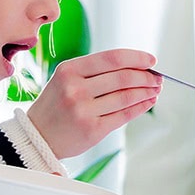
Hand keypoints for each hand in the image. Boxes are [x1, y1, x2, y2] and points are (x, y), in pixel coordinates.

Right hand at [27, 48, 162, 158]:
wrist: (37, 136)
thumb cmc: (57, 104)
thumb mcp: (67, 78)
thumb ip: (97, 71)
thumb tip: (138, 66)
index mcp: (69, 70)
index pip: (112, 58)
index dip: (137, 58)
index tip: (151, 60)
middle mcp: (75, 89)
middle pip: (123, 78)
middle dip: (146, 77)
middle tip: (157, 78)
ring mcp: (83, 110)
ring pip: (126, 97)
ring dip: (147, 92)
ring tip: (155, 90)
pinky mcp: (92, 130)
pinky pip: (124, 115)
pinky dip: (141, 107)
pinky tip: (148, 102)